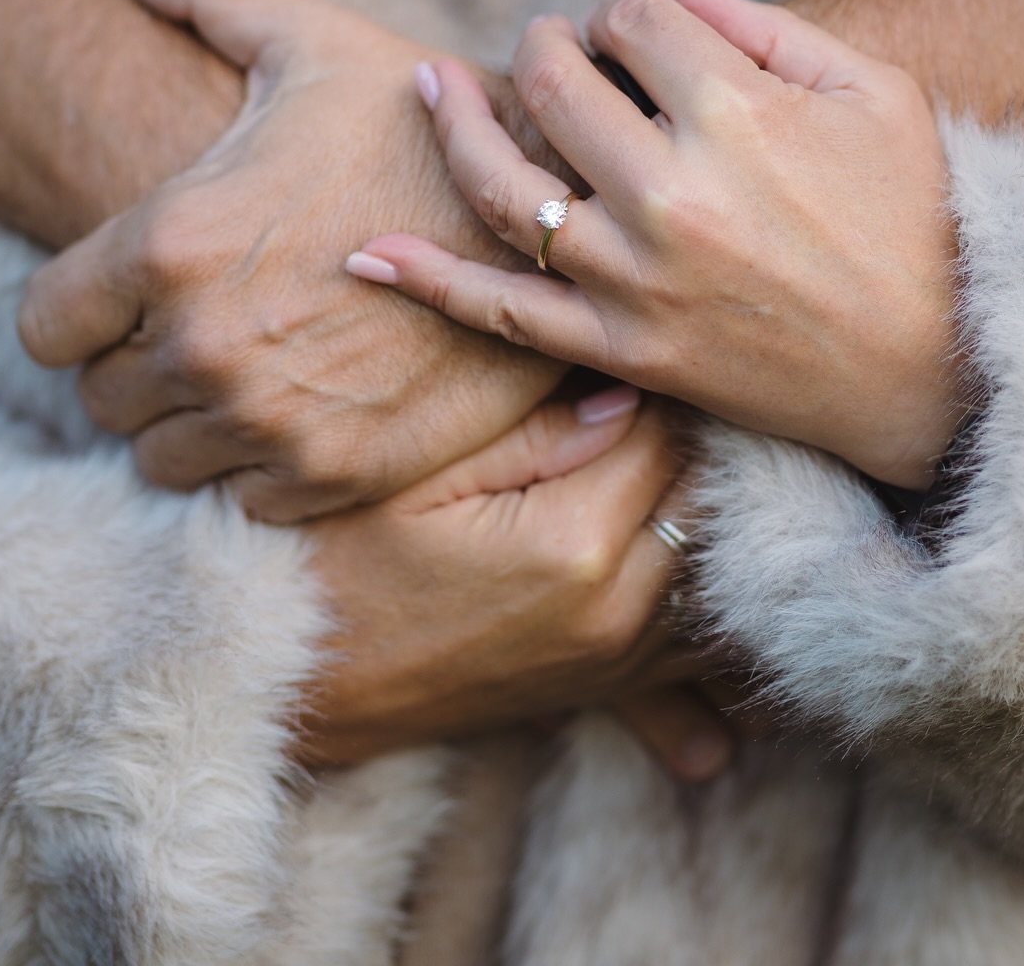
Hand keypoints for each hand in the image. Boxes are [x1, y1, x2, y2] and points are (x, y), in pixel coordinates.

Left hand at [18, 0, 563, 517]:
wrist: (549, 213)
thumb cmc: (422, 127)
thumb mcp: (317, 47)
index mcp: (171, 243)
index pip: (44, 326)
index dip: (80, 307)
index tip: (127, 293)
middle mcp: (203, 346)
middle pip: (102, 398)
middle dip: (138, 362)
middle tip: (203, 322)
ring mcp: (269, 420)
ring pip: (165, 457)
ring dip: (194, 419)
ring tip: (254, 365)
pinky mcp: (336, 473)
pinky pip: (244, 498)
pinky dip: (262, 464)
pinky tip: (306, 406)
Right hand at [298, 386, 730, 778]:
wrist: (308, 682)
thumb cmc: (346, 561)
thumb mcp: (423, 477)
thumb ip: (534, 432)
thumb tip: (623, 391)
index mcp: (575, 543)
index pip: (663, 432)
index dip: (652, 377)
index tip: (633, 341)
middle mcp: (618, 607)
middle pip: (705, 491)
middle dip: (692, 432)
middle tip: (670, 382)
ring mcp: (621, 655)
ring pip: (716, 557)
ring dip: (708, 499)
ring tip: (684, 444)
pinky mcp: (613, 683)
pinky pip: (698, 625)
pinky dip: (708, 576)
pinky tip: (695, 534)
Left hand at [348, 0, 967, 489]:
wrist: (935, 372)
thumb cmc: (918, 221)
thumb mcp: (877, 96)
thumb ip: (771, 29)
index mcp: (736, 112)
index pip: (632, 20)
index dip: (625, 14)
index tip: (638, 35)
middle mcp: (670, 191)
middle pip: (554, 84)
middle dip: (543, 47)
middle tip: (549, 49)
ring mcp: (636, 277)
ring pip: (506, 187)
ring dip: (459, 126)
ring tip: (430, 88)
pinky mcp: (622, 348)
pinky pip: (504, 313)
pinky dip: (431, 282)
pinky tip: (366, 252)